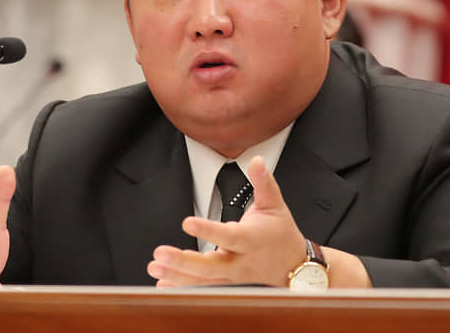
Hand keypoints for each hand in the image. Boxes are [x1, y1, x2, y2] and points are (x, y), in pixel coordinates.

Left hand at [146, 156, 305, 286]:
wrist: (294, 265)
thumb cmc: (281, 234)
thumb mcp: (275, 204)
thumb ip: (263, 182)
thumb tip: (256, 161)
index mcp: (251, 239)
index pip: (228, 236)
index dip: (207, 231)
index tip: (187, 222)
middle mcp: (241, 262)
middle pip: (211, 267)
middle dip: (184, 262)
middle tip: (160, 253)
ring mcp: (233, 277)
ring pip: (204, 281)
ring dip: (177, 276)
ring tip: (155, 266)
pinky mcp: (227, 285)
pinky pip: (203, 288)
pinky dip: (182, 287)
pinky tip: (163, 282)